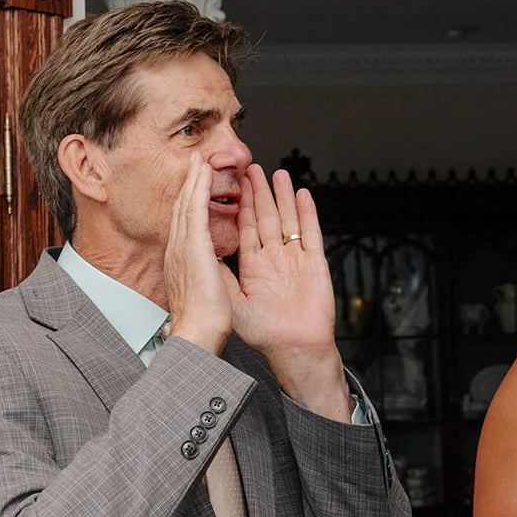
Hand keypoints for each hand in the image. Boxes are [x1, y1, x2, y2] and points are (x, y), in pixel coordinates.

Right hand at [164, 153, 236, 353]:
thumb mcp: (199, 292)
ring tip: (199, 159)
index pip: (184, 224)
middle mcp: (176, 249)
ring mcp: (182, 245)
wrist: (196, 332)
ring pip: (187, 204)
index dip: (189, 202)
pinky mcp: (193, 244)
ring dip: (193, 179)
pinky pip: (195, 208)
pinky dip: (199, 187)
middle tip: (194, 162)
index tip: (194, 186)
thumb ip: (200, 277)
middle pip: (182, 209)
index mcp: (179, 261)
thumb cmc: (200, 321)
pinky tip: (204, 172)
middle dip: (188, 184)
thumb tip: (205, 274)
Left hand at [231, 164, 350, 418]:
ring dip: (282, 196)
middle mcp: (272, 260)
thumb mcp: (233, 299)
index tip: (233, 184)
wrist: (292, 350)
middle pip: (264, 218)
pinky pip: (311, 233)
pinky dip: (308, 213)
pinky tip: (303, 195)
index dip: (238, 205)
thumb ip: (221, 272)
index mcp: (251, 267)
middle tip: (251, 167)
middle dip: (258, 192)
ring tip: (278, 173)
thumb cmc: (264, 332)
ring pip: (287, 220)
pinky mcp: (314, 265)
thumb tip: (202, 250)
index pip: (243, 227)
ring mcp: (294, 260)